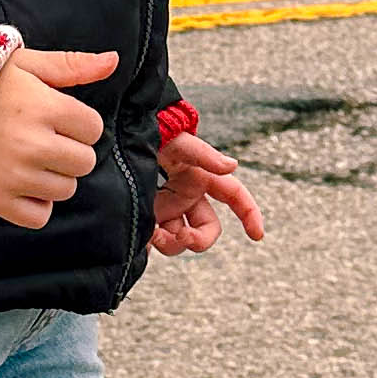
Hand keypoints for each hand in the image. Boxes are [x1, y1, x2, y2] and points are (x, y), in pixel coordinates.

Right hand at [0, 48, 114, 229]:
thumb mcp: (26, 63)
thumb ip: (71, 65)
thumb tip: (112, 61)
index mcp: (44, 107)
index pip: (93, 129)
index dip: (78, 122)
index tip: (56, 117)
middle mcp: (33, 144)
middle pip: (84, 162)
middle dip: (69, 149)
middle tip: (44, 138)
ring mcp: (14, 175)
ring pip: (65, 189)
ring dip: (54, 176)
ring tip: (29, 158)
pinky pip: (39, 216)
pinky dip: (36, 204)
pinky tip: (23, 183)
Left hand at [150, 127, 264, 257]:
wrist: (118, 136)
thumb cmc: (151, 132)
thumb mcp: (176, 140)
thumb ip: (203, 154)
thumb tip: (232, 165)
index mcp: (200, 176)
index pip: (233, 194)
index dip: (249, 214)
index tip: (257, 236)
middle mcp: (187, 195)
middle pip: (207, 229)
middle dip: (198, 239)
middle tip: (180, 236)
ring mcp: (167, 207)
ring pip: (180, 239)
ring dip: (171, 244)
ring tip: (151, 235)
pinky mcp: (148, 215)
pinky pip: (156, 240)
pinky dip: (151, 245)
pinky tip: (141, 239)